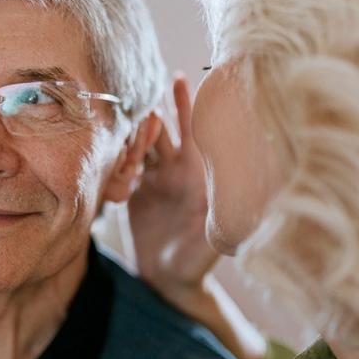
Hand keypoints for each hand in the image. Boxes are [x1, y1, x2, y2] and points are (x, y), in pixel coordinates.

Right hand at [128, 76, 218, 301]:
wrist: (171, 281)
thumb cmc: (200, 260)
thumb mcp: (218, 234)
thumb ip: (226, 209)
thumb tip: (250, 185)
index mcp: (197, 173)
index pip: (194, 131)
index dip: (187, 105)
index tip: (182, 78)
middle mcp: (177, 171)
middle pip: (164, 131)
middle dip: (157, 110)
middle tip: (147, 91)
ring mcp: (154, 180)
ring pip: (140, 146)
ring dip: (133, 133)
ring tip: (122, 118)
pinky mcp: (135, 193)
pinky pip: (122, 168)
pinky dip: (116, 159)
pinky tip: (108, 151)